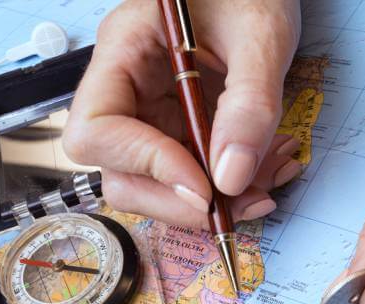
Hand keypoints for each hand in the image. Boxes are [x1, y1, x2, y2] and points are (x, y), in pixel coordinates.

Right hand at [64, 0, 301, 227]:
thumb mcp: (261, 35)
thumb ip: (250, 103)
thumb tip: (230, 177)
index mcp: (125, 49)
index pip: (97, 130)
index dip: (145, 166)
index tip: (203, 186)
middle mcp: (128, 87)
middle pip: (120, 171)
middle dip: (178, 201)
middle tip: (236, 206)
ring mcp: (152, 110)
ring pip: (158, 184)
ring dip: (212, 200)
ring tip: (266, 186)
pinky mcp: (180, 126)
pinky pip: (194, 173)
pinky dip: (231, 184)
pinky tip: (267, 170)